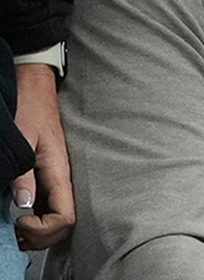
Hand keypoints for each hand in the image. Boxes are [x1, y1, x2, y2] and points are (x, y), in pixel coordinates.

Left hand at [11, 64, 73, 249]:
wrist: (35, 88)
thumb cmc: (29, 108)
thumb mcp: (21, 140)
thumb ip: (23, 174)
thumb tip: (24, 205)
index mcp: (59, 172)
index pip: (64, 217)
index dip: (43, 229)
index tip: (18, 222)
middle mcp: (62, 180)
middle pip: (65, 226)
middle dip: (41, 237)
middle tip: (15, 232)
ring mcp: (57, 180)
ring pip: (60, 220)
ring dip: (40, 233)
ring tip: (16, 230)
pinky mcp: (49, 177)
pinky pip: (51, 209)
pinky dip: (37, 222)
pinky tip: (21, 219)